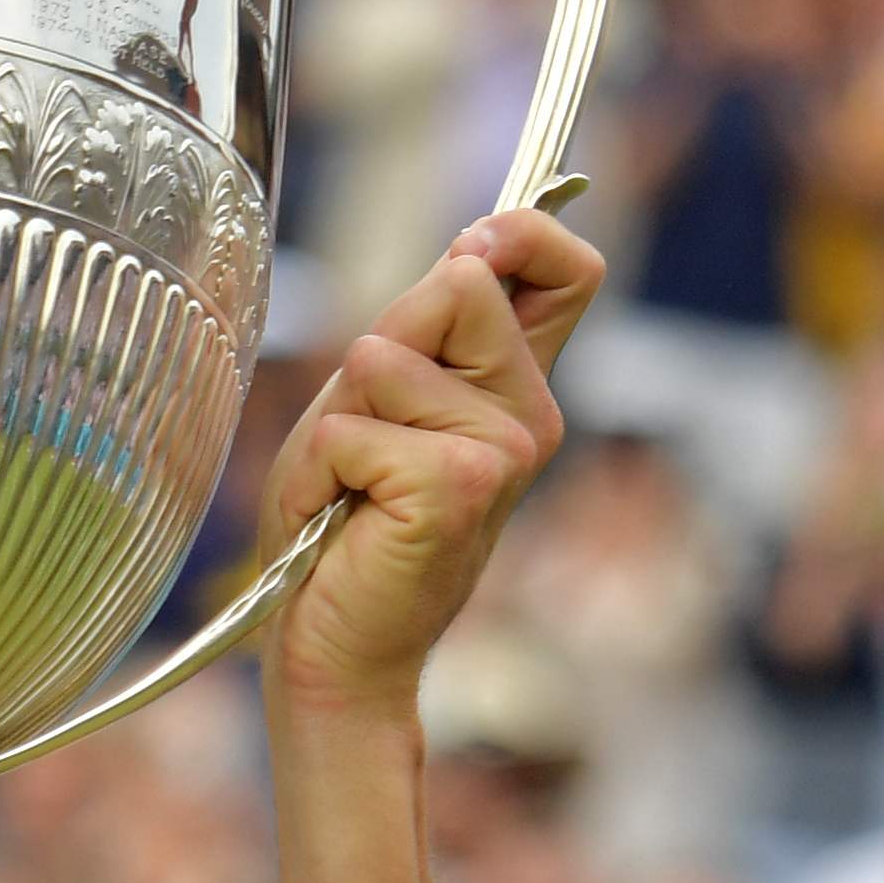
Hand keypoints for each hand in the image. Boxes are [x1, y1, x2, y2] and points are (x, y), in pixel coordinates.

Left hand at [254, 210, 595, 717]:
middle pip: (459, 284)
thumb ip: (419, 329)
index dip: (523, 232)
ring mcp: (504, 449)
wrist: (337, 651)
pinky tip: (341, 518)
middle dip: (376, 347)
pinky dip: (316, 469)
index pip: (566, 269)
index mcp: (513, 387)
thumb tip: (469, 253)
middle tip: (361, 438)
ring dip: (332, 422)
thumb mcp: (369, 403)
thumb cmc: (340, 528)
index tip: (471, 250)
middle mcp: (528, 414)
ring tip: (345, 488)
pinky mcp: (460, 483)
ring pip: (384, 353)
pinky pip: (350, 427)